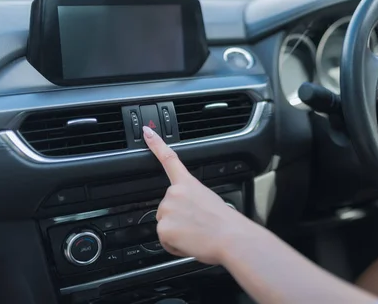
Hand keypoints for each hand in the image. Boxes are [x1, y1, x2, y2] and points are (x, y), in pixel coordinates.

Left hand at [143, 126, 250, 263]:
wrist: (230, 238)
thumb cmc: (225, 223)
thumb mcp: (209, 200)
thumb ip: (191, 200)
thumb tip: (186, 212)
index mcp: (187, 183)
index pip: (169, 159)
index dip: (156, 144)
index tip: (147, 132)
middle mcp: (174, 193)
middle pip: (166, 207)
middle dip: (177, 219)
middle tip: (197, 224)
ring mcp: (167, 210)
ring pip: (165, 224)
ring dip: (177, 232)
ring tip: (196, 233)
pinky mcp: (163, 228)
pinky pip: (165, 240)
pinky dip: (175, 244)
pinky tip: (190, 241)